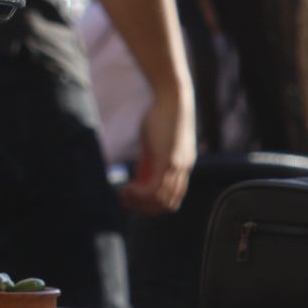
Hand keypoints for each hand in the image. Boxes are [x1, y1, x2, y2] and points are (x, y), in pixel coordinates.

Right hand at [122, 88, 194, 213]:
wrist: (172, 98)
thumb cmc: (161, 115)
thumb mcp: (155, 143)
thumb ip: (151, 161)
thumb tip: (140, 176)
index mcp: (182, 168)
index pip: (171, 199)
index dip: (152, 205)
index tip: (133, 199)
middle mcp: (183, 171)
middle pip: (168, 205)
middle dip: (145, 209)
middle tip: (126, 201)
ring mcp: (177, 167)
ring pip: (162, 201)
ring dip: (140, 203)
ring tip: (124, 194)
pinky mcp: (168, 161)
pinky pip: (155, 189)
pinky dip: (139, 195)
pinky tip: (127, 188)